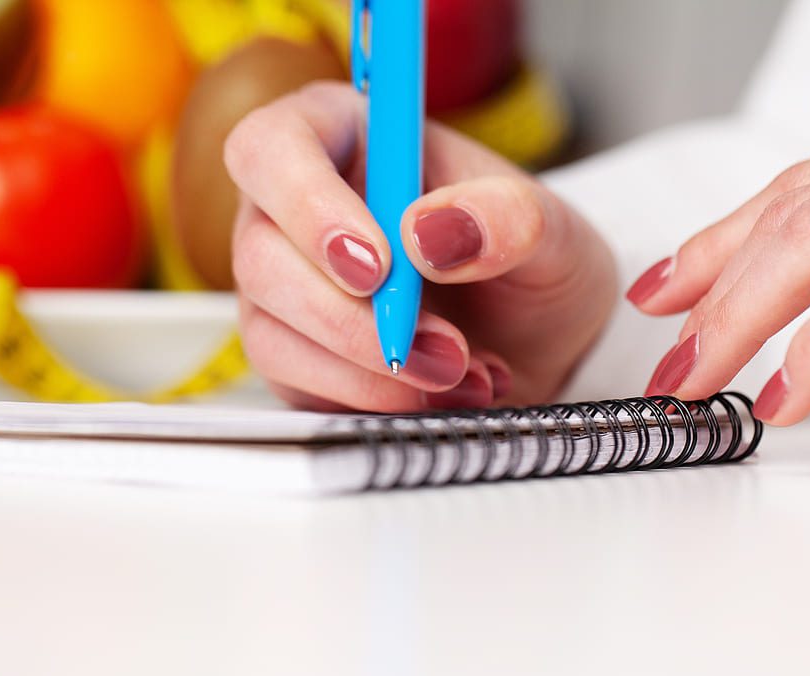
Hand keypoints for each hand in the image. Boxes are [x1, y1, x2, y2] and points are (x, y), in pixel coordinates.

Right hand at [225, 81, 615, 412]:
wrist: (538, 340)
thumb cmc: (526, 261)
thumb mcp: (550, 228)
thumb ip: (506, 217)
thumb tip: (431, 232)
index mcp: (345, 138)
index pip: (273, 146)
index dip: (309, 207)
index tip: (379, 264)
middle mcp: (296, 211)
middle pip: (260, 257)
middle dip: (352, 318)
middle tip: (441, 346)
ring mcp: (287, 289)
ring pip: (271, 335)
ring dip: (368, 370)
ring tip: (460, 371)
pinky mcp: (297, 359)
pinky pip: (300, 389)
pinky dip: (376, 402)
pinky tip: (442, 392)